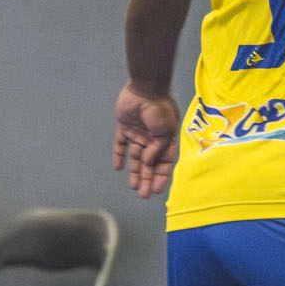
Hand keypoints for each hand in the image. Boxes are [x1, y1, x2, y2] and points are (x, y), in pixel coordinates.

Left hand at [113, 82, 181, 198]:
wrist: (145, 89)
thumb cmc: (160, 109)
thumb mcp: (166, 130)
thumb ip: (158, 148)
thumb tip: (149, 162)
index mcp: (166, 139)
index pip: (164, 163)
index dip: (161, 176)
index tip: (158, 190)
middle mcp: (152, 139)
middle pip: (149, 164)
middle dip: (148, 179)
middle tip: (144, 195)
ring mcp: (138, 134)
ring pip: (136, 157)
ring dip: (136, 172)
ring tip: (134, 188)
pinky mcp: (124, 128)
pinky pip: (120, 144)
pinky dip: (119, 155)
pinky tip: (118, 168)